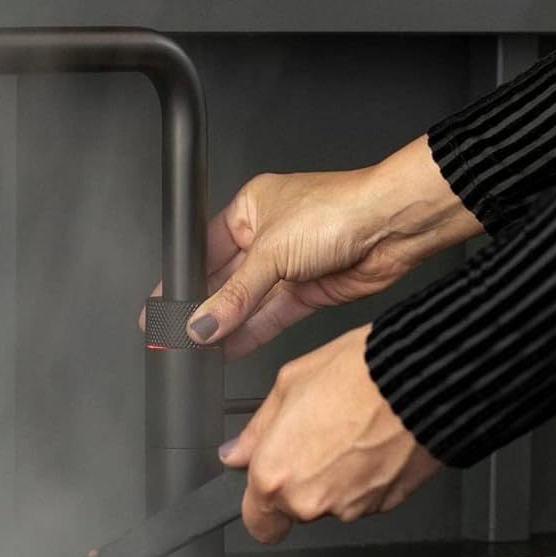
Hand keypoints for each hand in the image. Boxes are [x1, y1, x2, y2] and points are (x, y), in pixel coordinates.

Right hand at [141, 137, 481, 360]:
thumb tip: (202, 322)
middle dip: (203, 309)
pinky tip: (230, 347)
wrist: (392, 225)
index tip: (163, 308)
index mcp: (251, 208)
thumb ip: (234, 295)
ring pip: (248, 303)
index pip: (204, 250)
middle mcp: (268, 236)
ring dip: (227, 326)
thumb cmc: (339, 209)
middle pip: (225, 280)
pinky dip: (251, 333)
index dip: (182, 279)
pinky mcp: (308, 292)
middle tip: (177, 335)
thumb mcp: (271, 251)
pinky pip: (271, 317)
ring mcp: (289, 266)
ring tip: (199, 348)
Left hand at [222, 325, 440, 543]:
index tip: (267, 488)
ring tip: (349, 433)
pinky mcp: (388, 503)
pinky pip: (365, 497)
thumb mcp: (289, 384)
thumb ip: (257, 429)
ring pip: (332, 503)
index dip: (261, 507)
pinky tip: (371, 441)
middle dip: (301, 482)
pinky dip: (365, 477)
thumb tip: (237, 452)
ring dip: (336, 479)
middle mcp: (311, 501)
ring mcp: (352, 506)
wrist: (425, 377)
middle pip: (296, 509)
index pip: (258, 522)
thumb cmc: (359, 374)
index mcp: (276, 474)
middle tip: (317, 438)